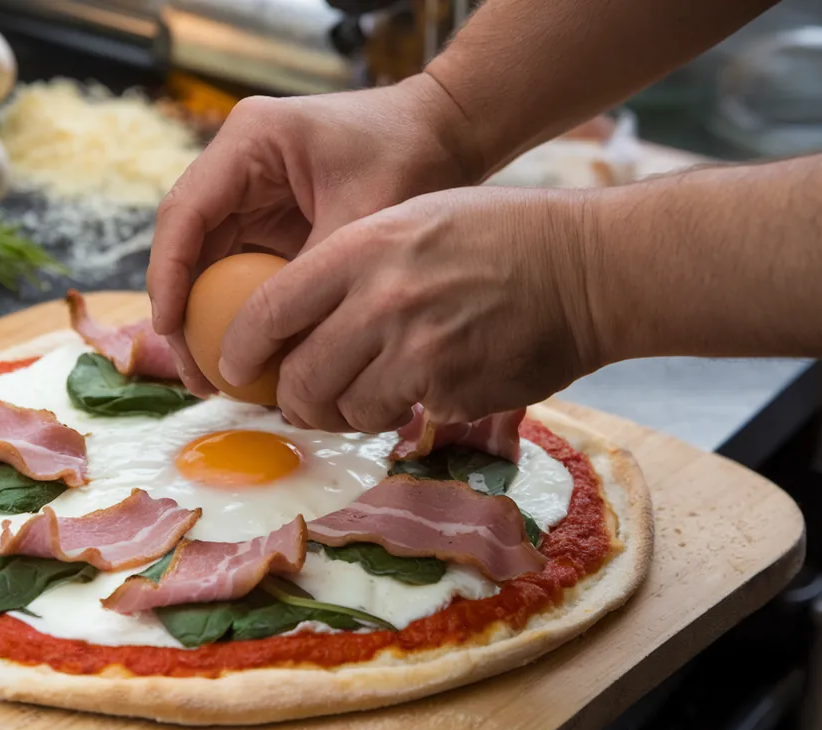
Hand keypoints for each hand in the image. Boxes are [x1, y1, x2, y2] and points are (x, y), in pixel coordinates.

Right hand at [146, 74, 481, 393]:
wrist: (446, 132)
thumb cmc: (410, 155)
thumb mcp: (361, 218)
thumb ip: (312, 275)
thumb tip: (275, 346)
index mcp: (249, 142)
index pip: (185, 212)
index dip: (168, 274)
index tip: (170, 328)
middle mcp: (238, 164)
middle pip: (187, 243)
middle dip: (183, 311)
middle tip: (196, 374)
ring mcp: (251, 192)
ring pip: (207, 263)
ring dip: (206, 319)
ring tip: (215, 378)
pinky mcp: (269, 219)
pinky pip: (239, 271)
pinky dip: (240, 313)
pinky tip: (250, 359)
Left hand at [217, 187, 600, 431]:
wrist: (586, 267)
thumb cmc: (499, 235)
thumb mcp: (414, 218)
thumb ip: (351, 262)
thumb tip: (295, 315)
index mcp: (364, 249)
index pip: (270, 309)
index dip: (241, 347)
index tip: (234, 364)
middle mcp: (382, 301)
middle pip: (299, 377)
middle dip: (292, 398)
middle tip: (299, 399)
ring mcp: (417, 351)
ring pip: (343, 409)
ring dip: (346, 412)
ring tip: (365, 393)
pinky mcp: (450, 392)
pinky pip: (395, 420)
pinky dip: (397, 415)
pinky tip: (418, 390)